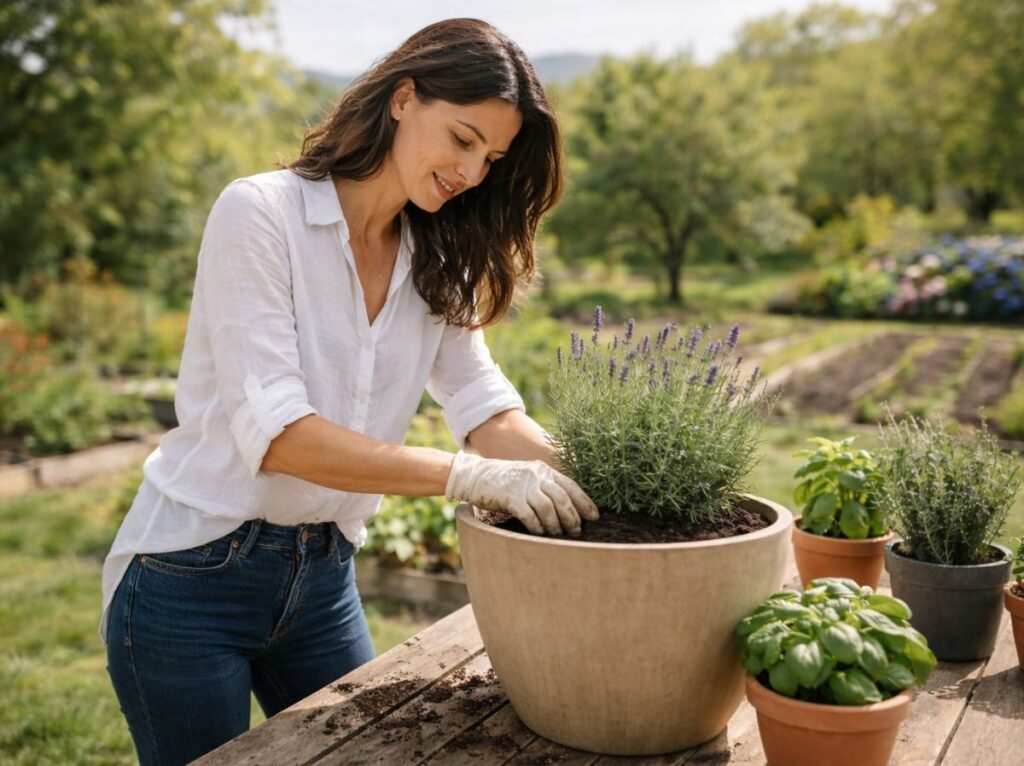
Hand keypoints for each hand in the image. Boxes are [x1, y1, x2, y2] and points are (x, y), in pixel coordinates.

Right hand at [445, 451, 599, 536]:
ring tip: (559, 536)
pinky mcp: (510, 497)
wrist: (475, 475)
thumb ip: (545, 486)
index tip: (594, 517)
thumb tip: (567, 508)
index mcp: (543, 470)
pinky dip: (537, 527)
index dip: (584, 503)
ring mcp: (523, 486)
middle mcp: (536, 475)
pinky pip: (529, 515)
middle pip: (562, 498)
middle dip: (572, 517)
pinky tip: (540, 535)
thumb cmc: (504, 481)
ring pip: (548, 508)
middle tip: (577, 532)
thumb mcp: (528, 477)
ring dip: (556, 525)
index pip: (570, 486)